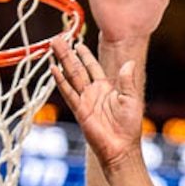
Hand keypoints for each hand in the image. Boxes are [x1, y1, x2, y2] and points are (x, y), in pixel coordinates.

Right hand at [50, 38, 141, 165]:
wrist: (121, 148)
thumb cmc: (129, 126)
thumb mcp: (131, 99)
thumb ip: (127, 81)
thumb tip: (129, 63)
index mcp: (106, 88)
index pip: (93, 67)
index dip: (85, 55)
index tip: (77, 43)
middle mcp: (93, 92)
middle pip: (77, 68)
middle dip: (68, 53)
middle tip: (58, 38)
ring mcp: (85, 100)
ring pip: (71, 76)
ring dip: (62, 61)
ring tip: (53, 46)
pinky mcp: (80, 110)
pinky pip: (69, 92)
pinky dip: (61, 81)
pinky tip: (54, 68)